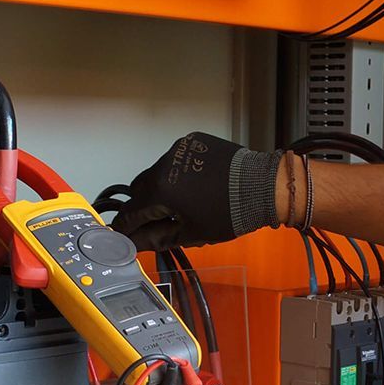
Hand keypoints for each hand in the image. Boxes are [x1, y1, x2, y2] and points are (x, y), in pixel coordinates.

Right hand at [111, 132, 282, 250]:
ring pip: (158, 173)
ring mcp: (178, 149)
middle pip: (141, 189)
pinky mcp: (193, 141)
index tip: (122, 235)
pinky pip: (176, 160)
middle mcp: (163, 164)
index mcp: (160, 189)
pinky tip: (194, 186)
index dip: (126, 227)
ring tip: (180, 204)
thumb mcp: (192, 233)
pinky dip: (178, 174)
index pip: (132, 212)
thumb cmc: (230, 213)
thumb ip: (158, 238)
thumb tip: (137, 243)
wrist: (262, 187)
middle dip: (143, 207)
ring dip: (162, 188)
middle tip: (152, 223)